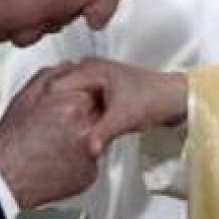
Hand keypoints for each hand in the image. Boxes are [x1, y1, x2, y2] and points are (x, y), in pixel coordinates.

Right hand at [0, 64, 98, 208]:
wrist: (5, 179)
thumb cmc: (12, 141)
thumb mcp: (26, 98)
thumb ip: (51, 76)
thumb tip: (69, 66)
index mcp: (74, 106)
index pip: (95, 93)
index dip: (83, 96)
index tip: (72, 104)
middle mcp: (87, 129)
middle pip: (99, 114)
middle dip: (86, 117)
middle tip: (62, 126)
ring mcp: (91, 154)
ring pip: (96, 138)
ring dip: (84, 138)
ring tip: (57, 145)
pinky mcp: (89, 174)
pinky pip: (90, 162)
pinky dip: (78, 161)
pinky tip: (58, 162)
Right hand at [51, 57, 187, 154]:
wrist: (173, 98)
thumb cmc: (154, 98)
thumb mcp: (124, 118)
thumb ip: (102, 133)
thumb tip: (87, 149)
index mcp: (91, 68)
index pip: (55, 85)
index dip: (49, 106)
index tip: (45, 124)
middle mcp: (90, 68)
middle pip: (59, 91)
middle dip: (55, 110)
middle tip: (51, 130)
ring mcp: (95, 78)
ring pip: (69, 97)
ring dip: (67, 113)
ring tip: (64, 130)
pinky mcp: (101, 89)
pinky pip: (80, 102)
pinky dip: (78, 114)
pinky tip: (78, 128)